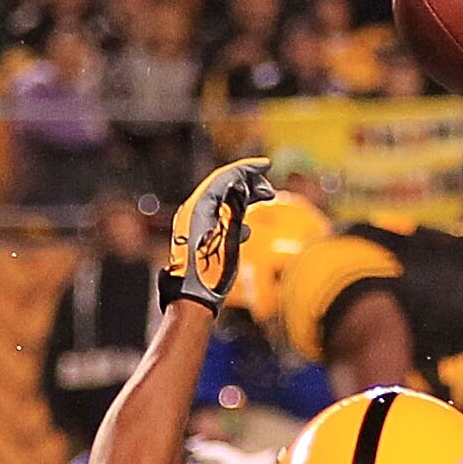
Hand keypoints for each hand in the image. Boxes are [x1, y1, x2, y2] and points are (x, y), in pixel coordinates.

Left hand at [162, 157, 272, 312]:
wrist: (193, 298)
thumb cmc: (210, 270)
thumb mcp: (229, 236)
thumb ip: (235, 208)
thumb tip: (241, 184)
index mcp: (198, 206)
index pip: (224, 177)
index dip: (246, 168)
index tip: (266, 165)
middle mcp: (193, 211)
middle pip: (223, 186)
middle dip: (248, 184)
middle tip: (269, 192)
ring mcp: (194, 224)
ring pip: (222, 202)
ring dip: (244, 200)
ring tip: (264, 203)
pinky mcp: (198, 237)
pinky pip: (219, 217)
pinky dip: (235, 216)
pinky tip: (247, 230)